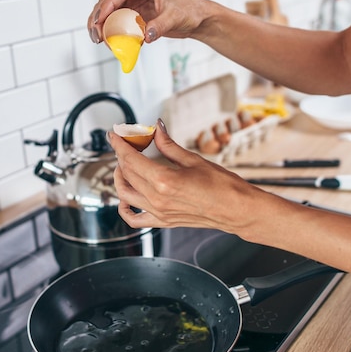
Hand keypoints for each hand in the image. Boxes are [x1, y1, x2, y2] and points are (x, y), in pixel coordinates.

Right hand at [87, 0, 208, 43]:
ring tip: (99, 40)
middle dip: (99, 19)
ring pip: (109, 12)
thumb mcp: (175, 18)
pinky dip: (112, 31)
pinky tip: (109, 42)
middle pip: (109, 2)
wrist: (197, 18)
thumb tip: (145, 36)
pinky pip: (117, 22)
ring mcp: (134, 1)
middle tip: (97, 36)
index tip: (99, 21)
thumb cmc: (190, 11)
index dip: (106, 7)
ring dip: (102, 26)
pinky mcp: (134, 13)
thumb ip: (159, 26)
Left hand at [107, 120, 260, 232]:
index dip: (119, 144)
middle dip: (122, 156)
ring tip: (125, 166)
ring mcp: (159, 213)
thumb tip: (156, 129)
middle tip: (126, 144)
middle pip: (126, 174)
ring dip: (120, 178)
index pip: (131, 159)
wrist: (236, 210)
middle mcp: (158, 199)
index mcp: (164, 181)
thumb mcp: (193, 160)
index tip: (114, 135)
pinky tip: (125, 198)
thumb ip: (168, 145)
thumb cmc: (222, 186)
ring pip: (125, 194)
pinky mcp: (163, 221)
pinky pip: (134, 219)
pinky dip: (124, 208)